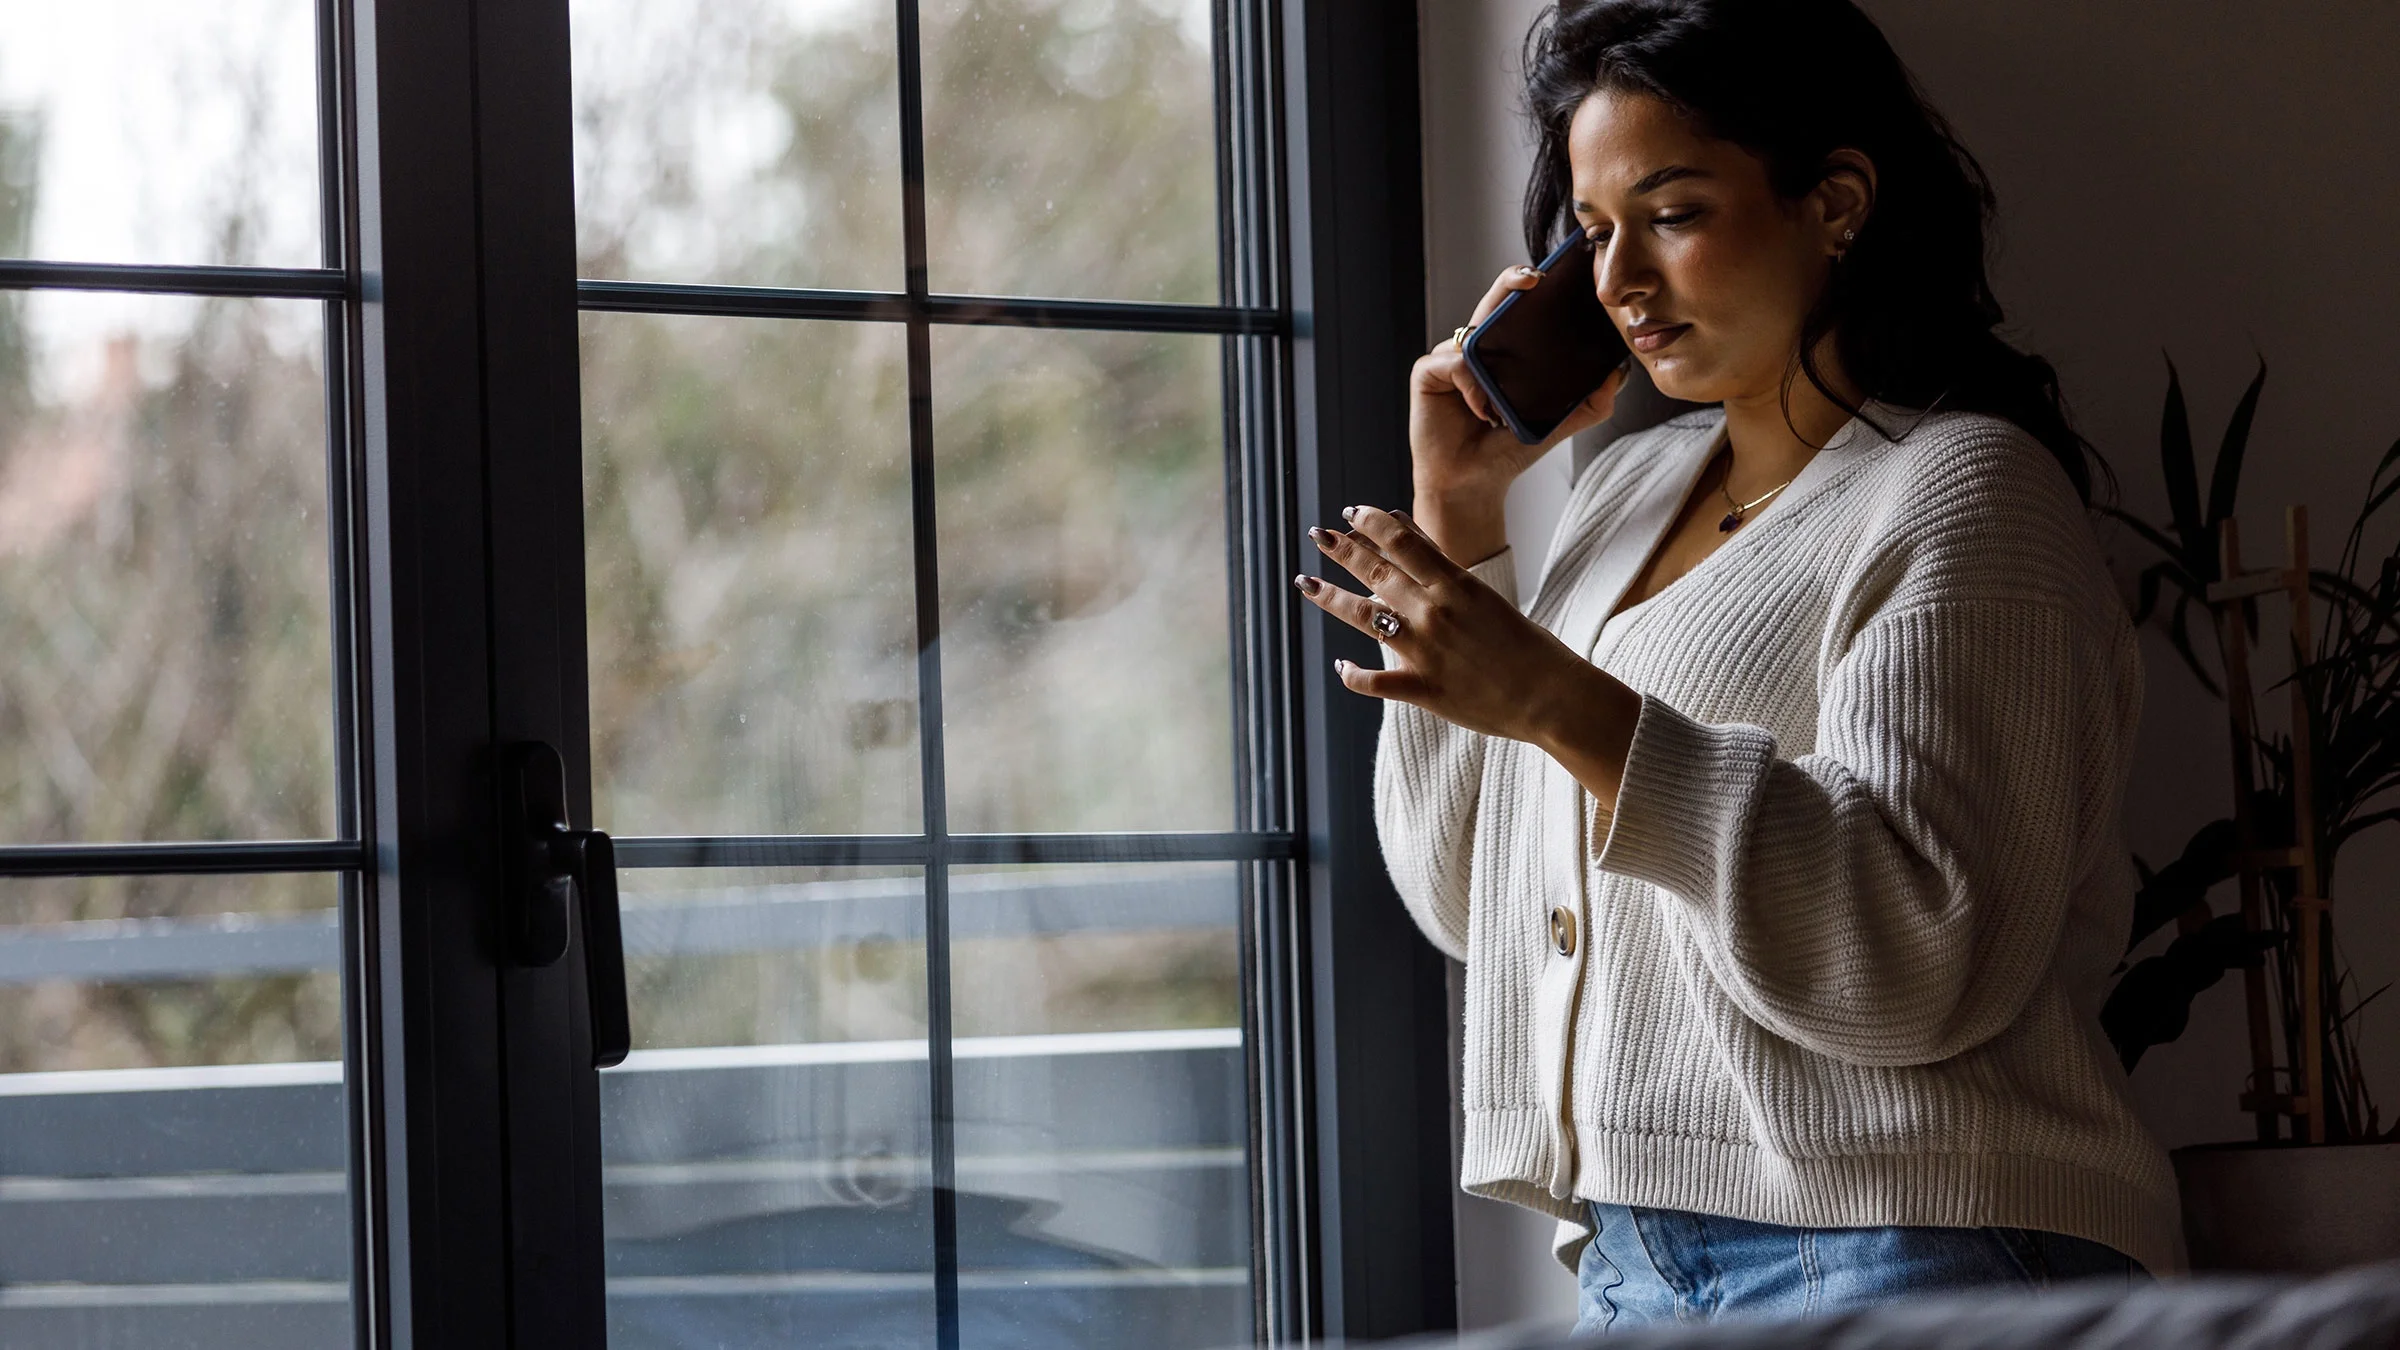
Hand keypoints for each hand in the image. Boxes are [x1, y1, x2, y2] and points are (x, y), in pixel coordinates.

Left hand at [1296, 505, 1634, 759]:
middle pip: (1376, 572)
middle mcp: (1435, 612)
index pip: (1402, 542)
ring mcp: (1427, 652)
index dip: (1370, 523)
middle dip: (1342, 550)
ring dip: (1331, 598)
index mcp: (1455, 585)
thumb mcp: (1484, 595)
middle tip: (1317, 534)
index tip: (1349, 512)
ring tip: (1306, 583)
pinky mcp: (1425, 690)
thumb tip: (1406, 531)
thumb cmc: (1525, 644)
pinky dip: (1353, 675)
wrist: (1552, 695)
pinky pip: (1376, 682)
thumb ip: (1443, 568)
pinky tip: (1339, 667)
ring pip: (1365, 618)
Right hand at [1412, 264, 1628, 564]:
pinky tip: (1483, 411)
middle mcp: (1477, 348)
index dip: (1531, 285)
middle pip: (1494, 301)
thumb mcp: (1557, 422)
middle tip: (1534, 278)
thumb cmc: (1507, 450)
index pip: (1519, 308)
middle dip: (1512, 281)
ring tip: (1502, 404)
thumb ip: (1590, 400)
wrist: (1474, 484)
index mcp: (1505, 352)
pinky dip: (1473, 386)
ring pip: (1473, 334)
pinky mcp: (1427, 373)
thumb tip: (1620, 372)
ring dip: (1494, 364)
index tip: (1554, 274)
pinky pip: (1455, 364)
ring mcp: (1450, 358)